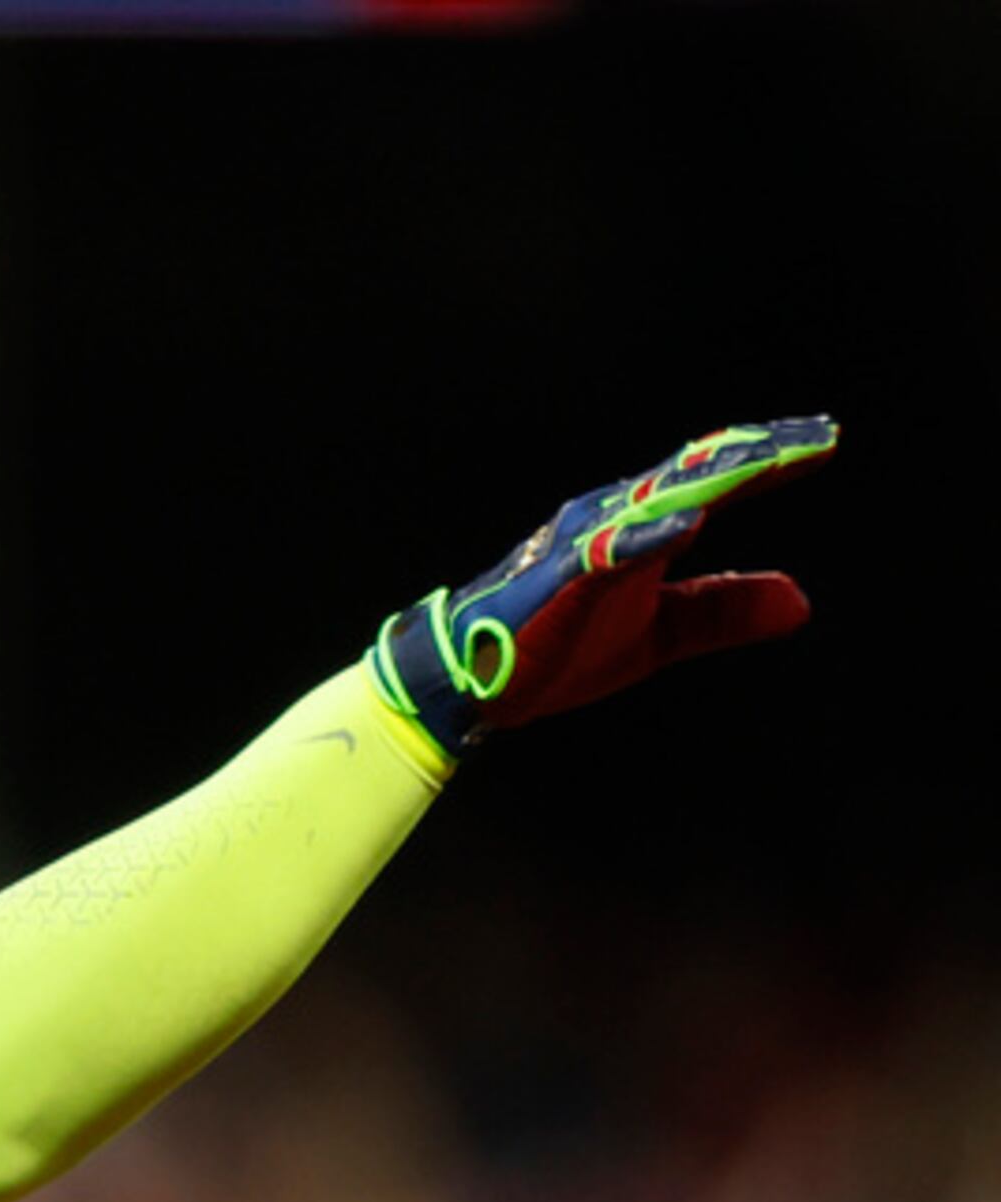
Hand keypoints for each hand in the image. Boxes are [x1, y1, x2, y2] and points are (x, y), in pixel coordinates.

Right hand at [371, 417, 836, 754]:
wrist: (465, 680)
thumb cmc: (551, 647)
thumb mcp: (659, 634)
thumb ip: (723, 611)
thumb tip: (802, 599)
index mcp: (638, 526)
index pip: (714, 480)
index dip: (771, 461)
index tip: (825, 441)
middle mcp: (612, 517)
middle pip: (696, 472)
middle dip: (760, 452)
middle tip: (819, 433)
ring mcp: (584, 544)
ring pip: (659, 498)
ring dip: (715, 478)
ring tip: (771, 460)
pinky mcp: (558, 579)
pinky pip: (607, 552)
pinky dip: (648, 536)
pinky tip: (688, 525)